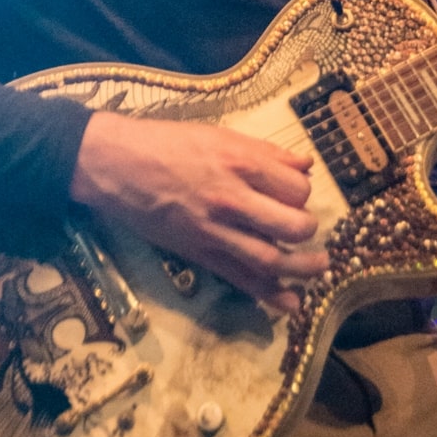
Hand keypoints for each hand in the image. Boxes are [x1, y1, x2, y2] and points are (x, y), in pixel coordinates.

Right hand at [69, 112, 329, 314]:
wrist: (118, 165)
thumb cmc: (167, 142)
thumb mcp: (220, 134)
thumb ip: (265, 152)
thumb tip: (304, 165)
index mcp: (240, 162)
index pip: (295, 188)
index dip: (303, 193)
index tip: (296, 193)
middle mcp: (232, 199)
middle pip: (291, 225)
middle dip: (307, 230)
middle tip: (307, 229)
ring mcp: (215, 230)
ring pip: (272, 259)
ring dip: (302, 268)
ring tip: (318, 267)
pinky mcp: (199, 253)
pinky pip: (240, 278)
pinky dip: (268, 294)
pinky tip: (290, 303)